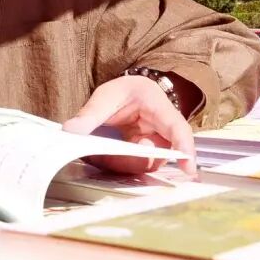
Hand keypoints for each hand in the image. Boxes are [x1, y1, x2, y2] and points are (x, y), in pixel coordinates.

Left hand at [63, 76, 197, 177]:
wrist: (127, 96)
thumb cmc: (123, 92)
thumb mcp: (106, 96)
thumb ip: (90, 114)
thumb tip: (71, 130)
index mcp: (158, 106)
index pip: (177, 128)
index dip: (185, 148)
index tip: (188, 167)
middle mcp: (161, 130)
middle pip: (161, 154)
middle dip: (137, 159)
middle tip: (117, 154)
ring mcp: (155, 145)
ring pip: (146, 164)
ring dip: (121, 163)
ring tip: (99, 154)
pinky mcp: (144, 157)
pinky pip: (133, 167)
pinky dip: (115, 165)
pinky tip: (100, 157)